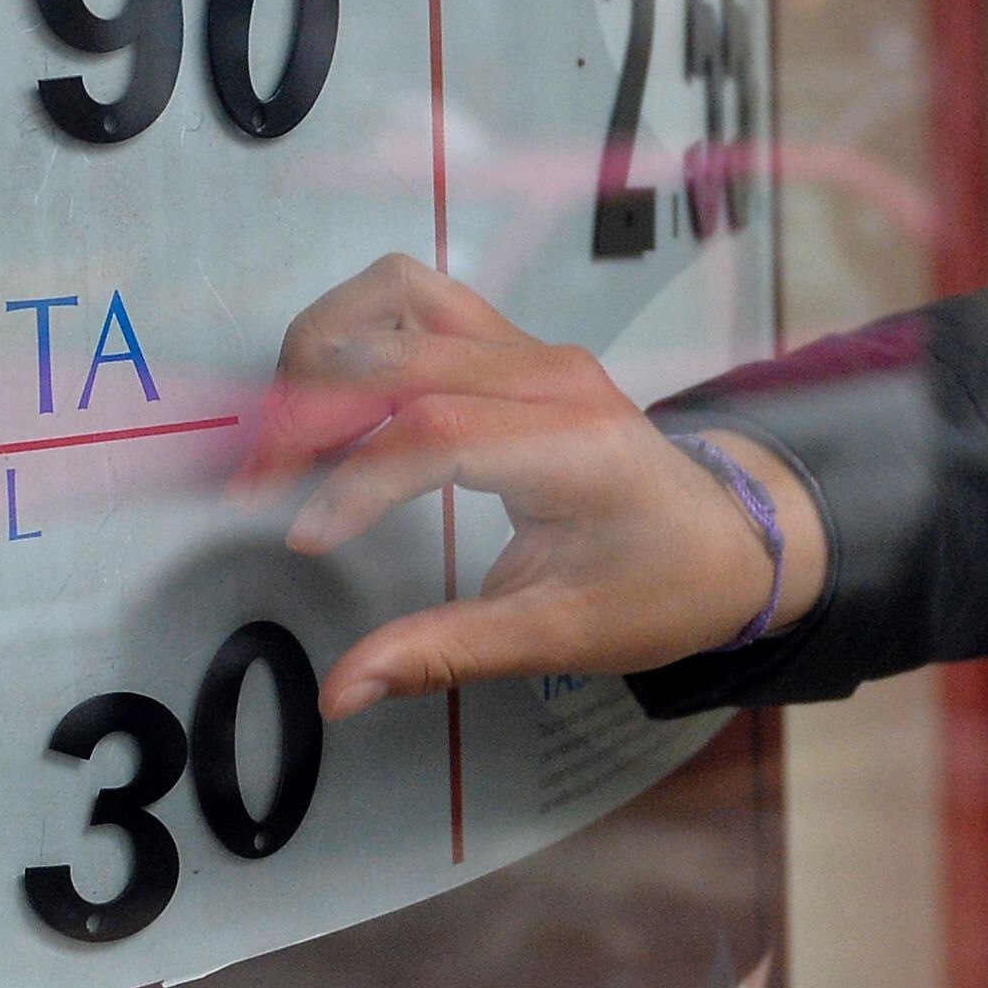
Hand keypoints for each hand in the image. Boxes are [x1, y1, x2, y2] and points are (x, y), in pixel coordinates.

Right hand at [243, 254, 824, 719]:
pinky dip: (356, 331)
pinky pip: (417, 301)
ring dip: (324, 347)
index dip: (356, 481)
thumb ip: (443, 655)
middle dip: (309, 408)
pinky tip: (327, 395)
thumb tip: (343, 691)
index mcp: (575, 448)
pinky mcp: (513, 344)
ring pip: (400, 296)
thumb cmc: (660, 587)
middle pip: (403, 351)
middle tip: (255, 481)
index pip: (439, 433)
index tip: (306, 538)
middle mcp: (551, 377)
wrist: (732, 538)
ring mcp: (532, 349)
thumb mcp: (558, 636)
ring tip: (282, 426)